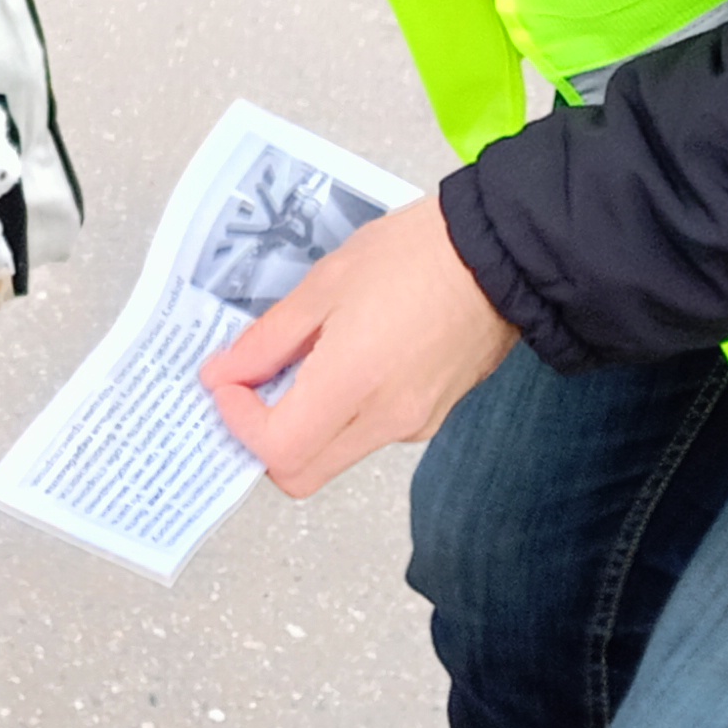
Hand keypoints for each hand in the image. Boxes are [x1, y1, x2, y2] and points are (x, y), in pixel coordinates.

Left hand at [201, 200, 518, 499]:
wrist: (502, 254)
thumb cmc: (418, 255)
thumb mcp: (325, 284)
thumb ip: (268, 339)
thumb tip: (224, 374)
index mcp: (354, 382)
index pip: (278, 450)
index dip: (239, 424)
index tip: (229, 384)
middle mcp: (386, 418)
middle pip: (302, 473)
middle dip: (264, 440)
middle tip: (251, 391)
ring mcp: (413, 425)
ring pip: (334, 457)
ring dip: (303, 427)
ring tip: (298, 364)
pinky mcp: (432, 418)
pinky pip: (369, 435)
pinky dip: (341, 415)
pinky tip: (343, 364)